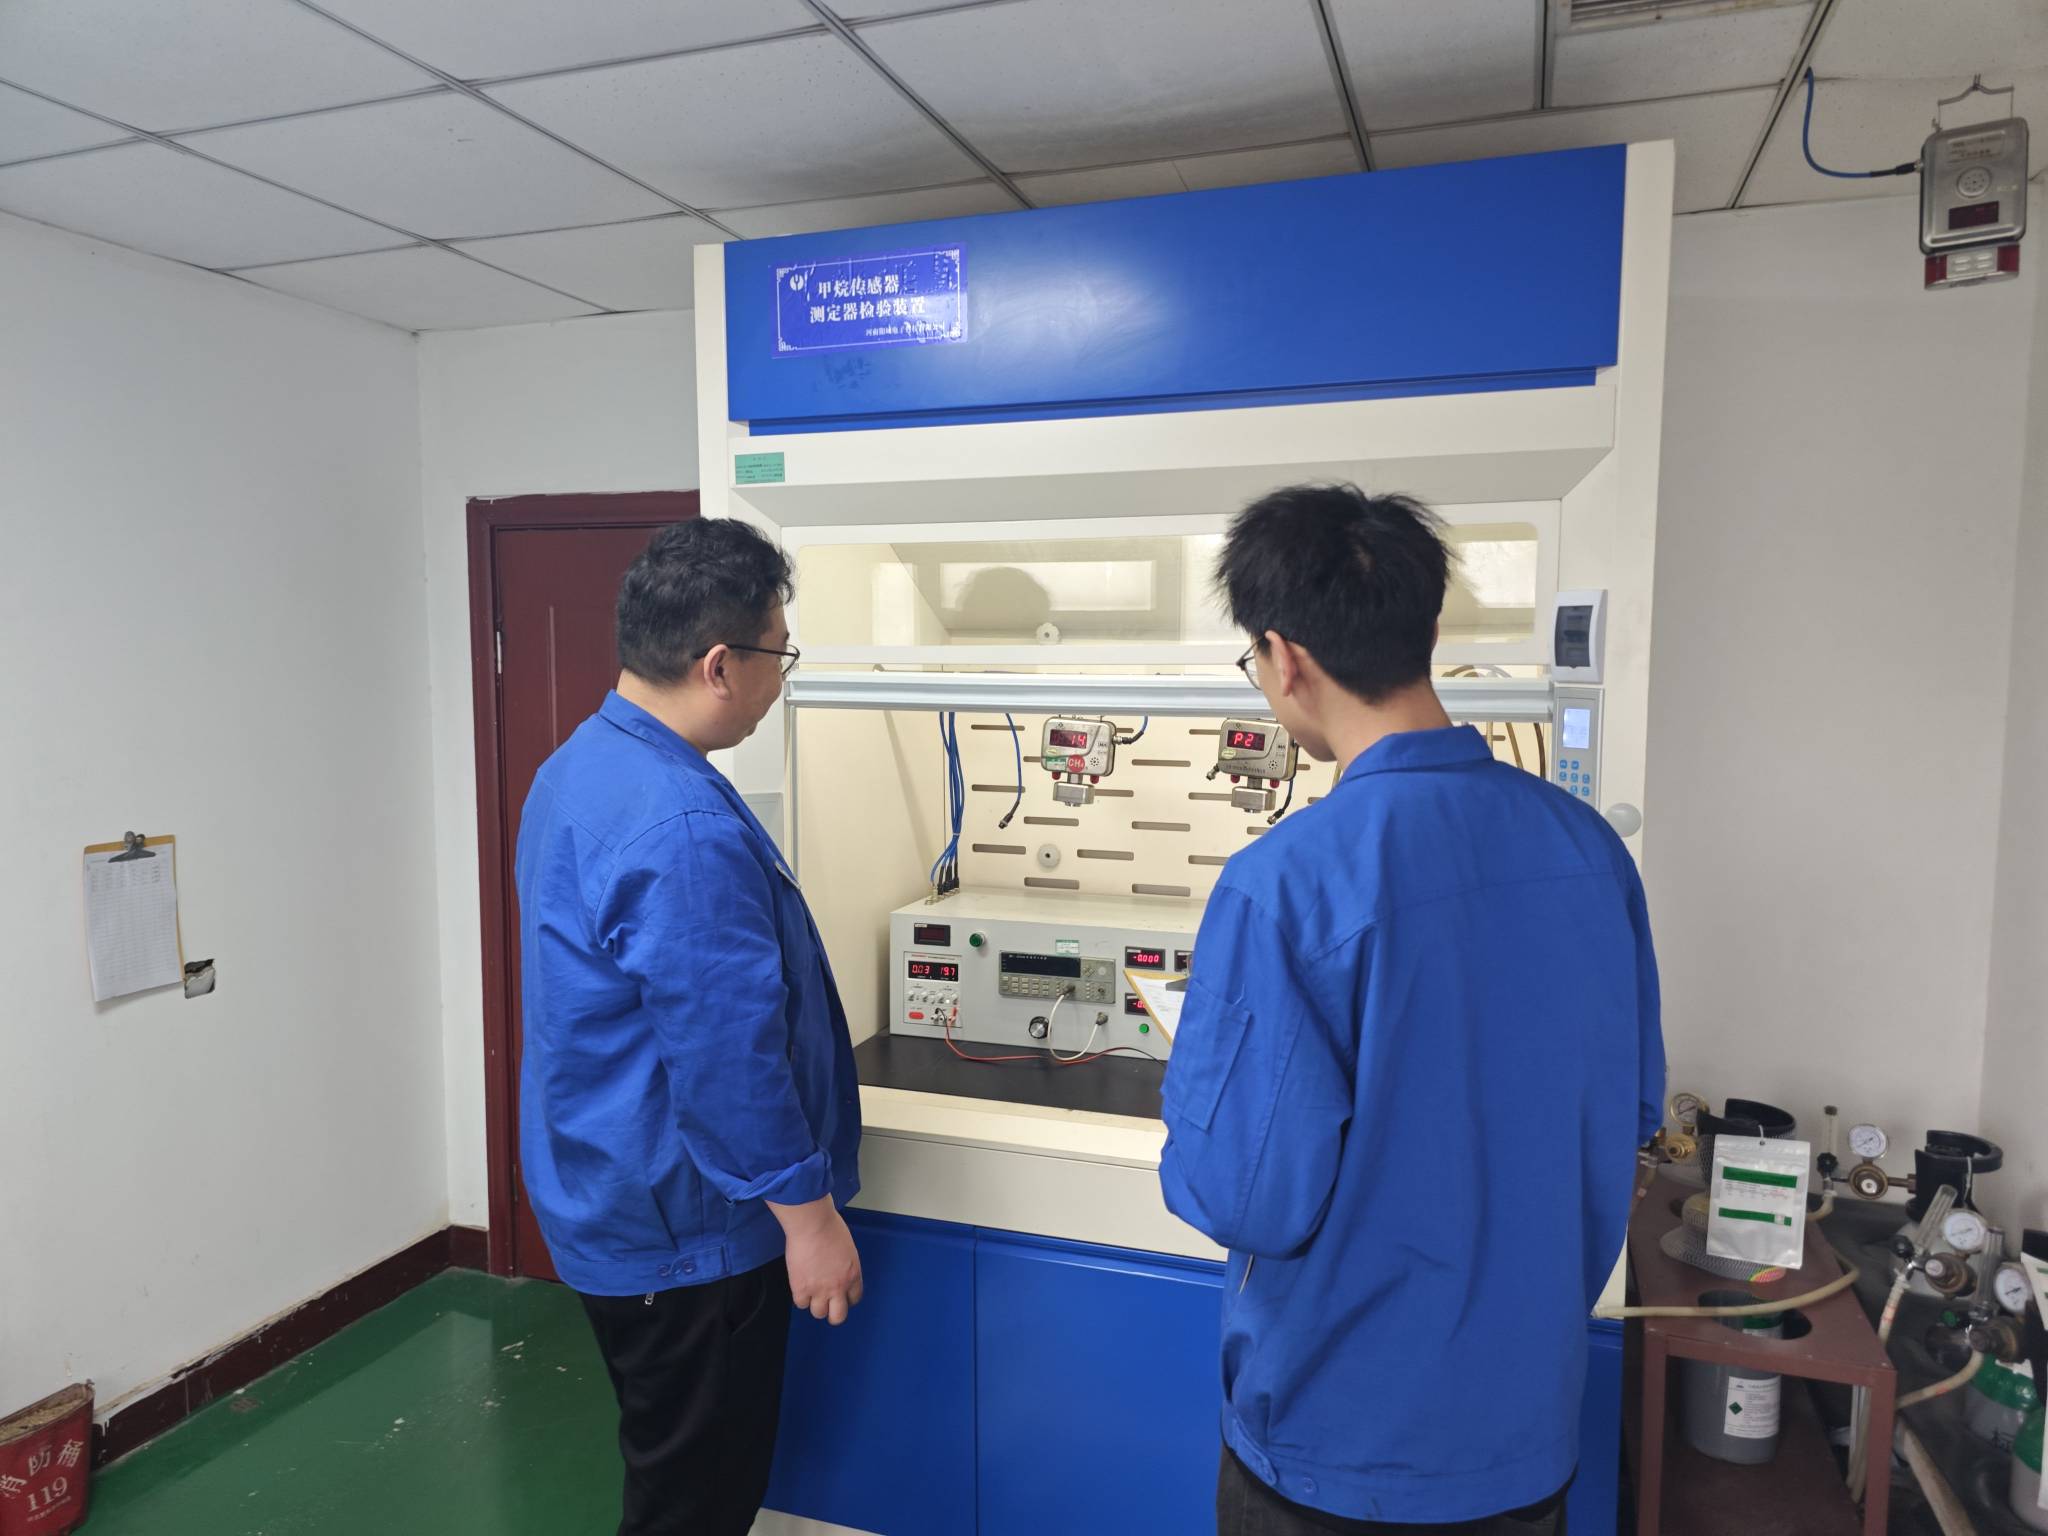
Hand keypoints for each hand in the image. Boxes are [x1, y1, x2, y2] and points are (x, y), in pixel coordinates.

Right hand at [767, 1196, 863, 1324]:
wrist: (813, 1224)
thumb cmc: (830, 1227)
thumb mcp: (847, 1248)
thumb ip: (844, 1264)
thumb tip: (838, 1269)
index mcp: (853, 1275)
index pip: (855, 1299)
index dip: (846, 1299)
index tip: (841, 1296)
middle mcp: (839, 1287)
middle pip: (838, 1316)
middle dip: (833, 1313)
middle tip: (827, 1306)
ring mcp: (819, 1290)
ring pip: (818, 1313)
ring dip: (815, 1304)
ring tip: (811, 1293)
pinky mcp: (801, 1288)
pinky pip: (801, 1304)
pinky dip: (800, 1297)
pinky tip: (800, 1285)